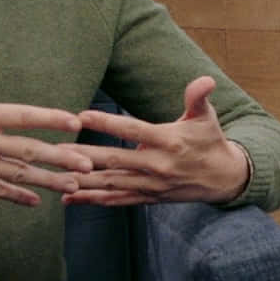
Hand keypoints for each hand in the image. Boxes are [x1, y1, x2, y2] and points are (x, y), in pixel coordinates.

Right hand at [0, 36, 92, 204]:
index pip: (19, 115)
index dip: (49, 119)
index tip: (75, 121)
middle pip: (26, 150)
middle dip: (61, 158)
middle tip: (89, 164)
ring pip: (17, 174)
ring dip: (49, 181)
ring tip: (75, 186)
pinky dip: (16, 196)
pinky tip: (37, 201)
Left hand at [63, 76, 249, 205]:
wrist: (223, 178)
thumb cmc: (210, 141)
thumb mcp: (206, 116)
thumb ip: (198, 97)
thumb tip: (205, 80)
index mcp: (169, 141)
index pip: (133, 129)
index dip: (107, 122)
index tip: (82, 115)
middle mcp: (158, 165)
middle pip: (115, 159)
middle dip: (84, 155)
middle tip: (56, 150)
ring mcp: (152, 184)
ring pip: (112, 183)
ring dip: (83, 180)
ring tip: (56, 175)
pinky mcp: (148, 197)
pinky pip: (117, 200)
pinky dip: (93, 199)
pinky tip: (70, 197)